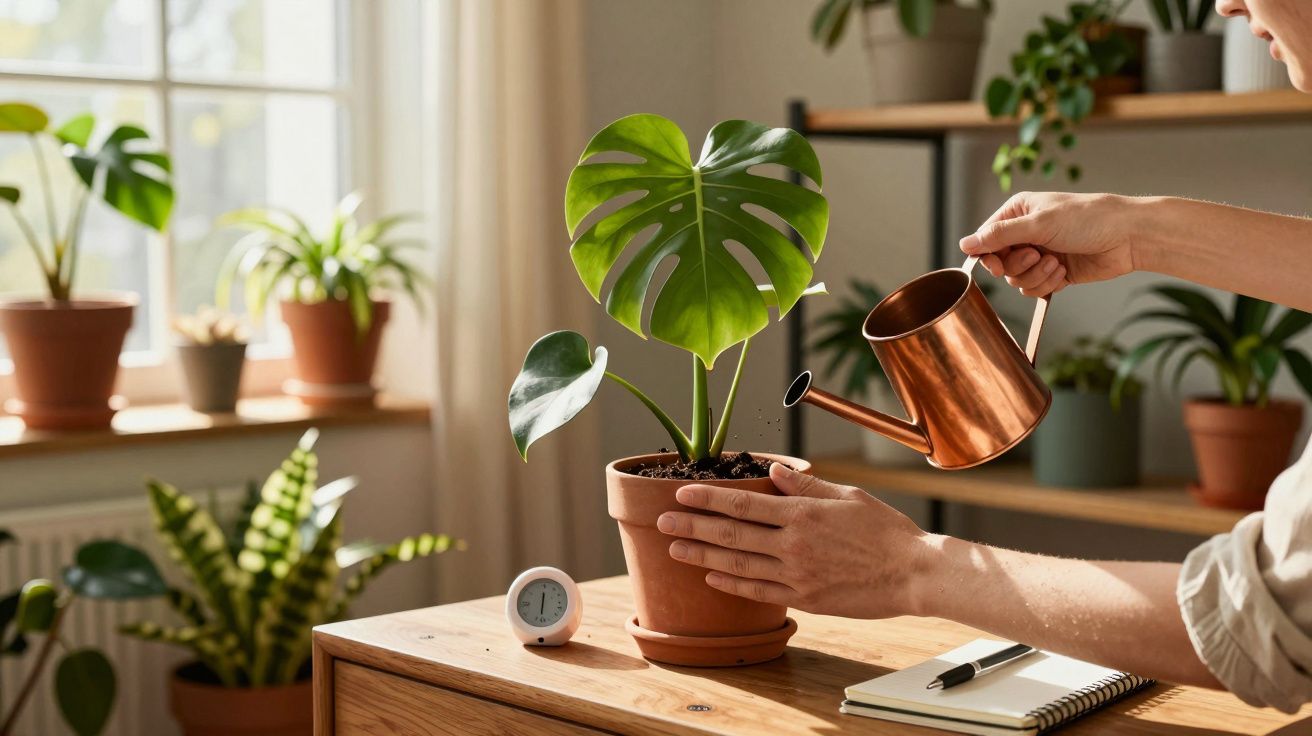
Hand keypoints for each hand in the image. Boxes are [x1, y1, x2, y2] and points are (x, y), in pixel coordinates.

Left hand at [655, 463, 930, 618]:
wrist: (913, 573)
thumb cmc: (885, 530)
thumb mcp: (847, 496)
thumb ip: (805, 485)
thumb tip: (771, 472)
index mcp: (802, 513)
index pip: (743, 502)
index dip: (708, 497)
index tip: (680, 492)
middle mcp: (793, 544)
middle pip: (731, 533)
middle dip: (691, 525)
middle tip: (661, 521)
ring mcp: (797, 574)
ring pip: (738, 564)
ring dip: (702, 555)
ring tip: (674, 549)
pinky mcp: (805, 598)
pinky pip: (759, 591)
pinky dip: (732, 584)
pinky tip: (711, 577)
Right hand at [960, 192, 1140, 296]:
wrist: (1127, 236)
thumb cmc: (1088, 219)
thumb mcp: (1039, 224)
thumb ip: (999, 235)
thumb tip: (964, 244)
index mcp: (1018, 213)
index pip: (986, 239)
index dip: (988, 256)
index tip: (997, 266)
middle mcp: (1026, 234)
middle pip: (1000, 263)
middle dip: (1018, 265)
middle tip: (1037, 255)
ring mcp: (1040, 254)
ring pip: (1016, 279)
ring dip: (1035, 276)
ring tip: (1056, 263)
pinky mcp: (1054, 272)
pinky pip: (1034, 288)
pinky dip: (1047, 283)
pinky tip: (1063, 272)